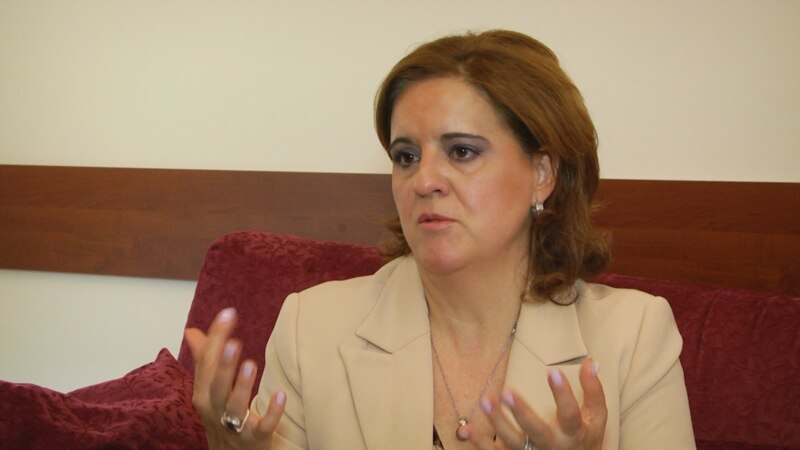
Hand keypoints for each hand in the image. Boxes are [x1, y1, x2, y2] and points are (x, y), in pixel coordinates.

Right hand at [185, 308, 285, 449]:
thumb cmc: (220, 419)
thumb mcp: (209, 389)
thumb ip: (204, 359)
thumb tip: (192, 331)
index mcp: (204, 394)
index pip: (206, 363)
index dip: (216, 338)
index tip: (228, 313)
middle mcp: (215, 410)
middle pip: (216, 386)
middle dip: (223, 365)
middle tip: (233, 342)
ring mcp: (234, 426)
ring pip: (234, 406)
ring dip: (242, 386)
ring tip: (251, 364)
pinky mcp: (254, 439)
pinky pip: (262, 427)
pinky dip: (271, 413)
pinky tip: (281, 395)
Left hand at [466, 358, 605, 449]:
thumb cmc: (584, 439)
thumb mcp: (596, 419)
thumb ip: (593, 391)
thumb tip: (590, 361)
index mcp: (573, 433)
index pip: (570, 414)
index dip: (563, 395)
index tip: (553, 371)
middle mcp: (551, 446)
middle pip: (536, 431)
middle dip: (522, 413)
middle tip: (508, 392)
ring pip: (512, 442)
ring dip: (498, 423)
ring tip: (486, 401)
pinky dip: (480, 443)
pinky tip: (466, 430)